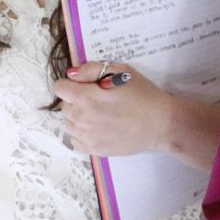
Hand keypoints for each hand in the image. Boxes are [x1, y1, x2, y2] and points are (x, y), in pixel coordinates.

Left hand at [52, 62, 173, 157]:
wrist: (161, 124)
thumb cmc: (143, 94)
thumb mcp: (120, 71)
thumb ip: (91, 70)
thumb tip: (72, 74)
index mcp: (85, 96)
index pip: (59, 88)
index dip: (70, 84)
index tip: (84, 85)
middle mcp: (81, 118)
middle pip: (64, 106)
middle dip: (75, 100)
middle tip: (96, 99)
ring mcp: (86, 136)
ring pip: (68, 124)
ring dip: (77, 117)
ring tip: (98, 115)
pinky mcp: (94, 150)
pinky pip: (75, 141)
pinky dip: (81, 135)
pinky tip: (96, 129)